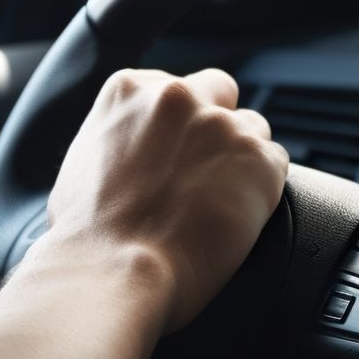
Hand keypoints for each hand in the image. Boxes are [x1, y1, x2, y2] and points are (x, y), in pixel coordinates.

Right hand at [23, 67, 289, 331]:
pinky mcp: (259, 159)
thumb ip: (119, 136)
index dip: (180, 125)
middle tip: (203, 174)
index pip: (177, 88)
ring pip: (252, 131)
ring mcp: (221, 125)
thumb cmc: (88, 235)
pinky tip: (232, 218)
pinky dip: (262, 191)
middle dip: (216, 127)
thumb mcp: (83, 161)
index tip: (175, 155)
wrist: (114, 271)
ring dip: (241, 162)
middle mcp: (178, 95)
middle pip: (221, 93)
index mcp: (130, 89)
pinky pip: (275, 165)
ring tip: (215, 205)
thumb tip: (134, 150)